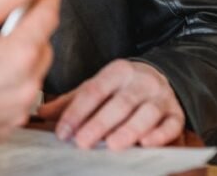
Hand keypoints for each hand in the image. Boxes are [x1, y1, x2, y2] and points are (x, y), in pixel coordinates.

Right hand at [0, 0, 59, 150]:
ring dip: (22, 57)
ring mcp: (19, 106)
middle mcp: (28, 83)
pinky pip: (19, 96)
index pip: (48, 15)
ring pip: (33, 72)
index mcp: (21, 53)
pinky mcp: (8, 123)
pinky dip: (11, 83)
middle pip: (43, 45)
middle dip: (33, 29)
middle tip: (12, 20)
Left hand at [38, 59, 184, 149]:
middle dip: (100, 124)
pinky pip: (171, 124)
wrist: (160, 77)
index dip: (77, 112)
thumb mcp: (96, 87)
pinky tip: (147, 143)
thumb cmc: (120, 88)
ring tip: (113, 144)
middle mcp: (140, 81)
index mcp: (116, 71)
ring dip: (129, 130)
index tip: (63, 132)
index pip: (94, 91)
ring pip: (146, 113)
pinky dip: (160, 135)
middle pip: (119, 103)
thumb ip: (71, 101)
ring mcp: (160, 96)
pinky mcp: (176, 113)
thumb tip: (41, 112)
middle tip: (83, 142)